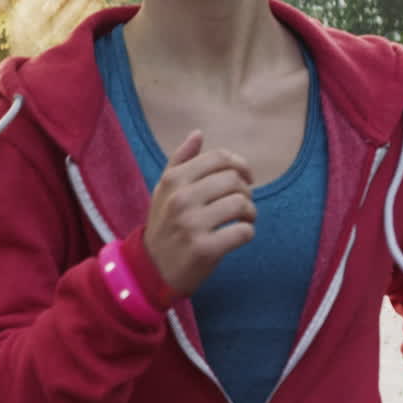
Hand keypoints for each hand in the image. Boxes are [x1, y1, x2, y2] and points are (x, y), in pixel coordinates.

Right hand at [143, 130, 255, 295]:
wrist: (151, 269)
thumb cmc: (164, 225)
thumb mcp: (164, 190)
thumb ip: (180, 160)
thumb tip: (198, 133)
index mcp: (173, 180)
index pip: (219, 158)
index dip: (240, 165)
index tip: (246, 178)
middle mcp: (181, 199)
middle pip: (234, 180)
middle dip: (246, 192)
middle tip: (242, 203)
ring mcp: (192, 224)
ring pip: (242, 204)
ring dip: (250, 213)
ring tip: (243, 219)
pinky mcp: (205, 249)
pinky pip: (243, 232)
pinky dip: (247, 233)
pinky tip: (237, 236)